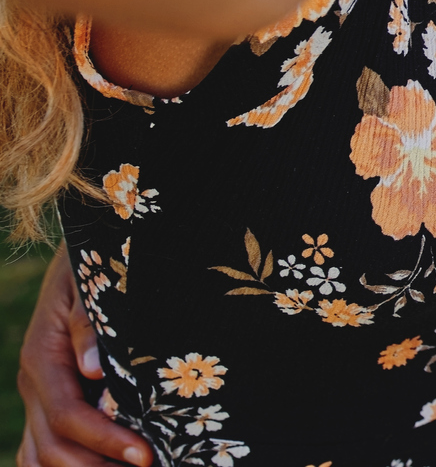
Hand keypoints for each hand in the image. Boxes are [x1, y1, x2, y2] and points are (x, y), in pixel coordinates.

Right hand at [15, 247, 150, 466]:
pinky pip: (40, 445)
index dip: (105, 440)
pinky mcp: (49, 398)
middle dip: (98, 466)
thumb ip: (91, 322)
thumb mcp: (93, 279)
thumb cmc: (99, 259)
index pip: (68, 416)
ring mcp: (37, 394)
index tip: (147, 456)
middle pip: (51, 446)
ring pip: (39, 454)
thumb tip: (93, 370)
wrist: (88, 245)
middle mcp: (34, 382)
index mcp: (42, 355)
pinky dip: (63, 466)